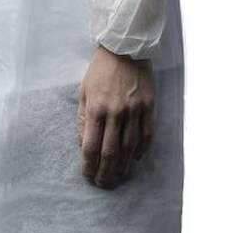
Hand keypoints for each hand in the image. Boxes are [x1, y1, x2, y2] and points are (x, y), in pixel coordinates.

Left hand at [77, 45, 156, 187]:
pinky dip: (141, 150)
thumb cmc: (100, 69)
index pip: (90, 146)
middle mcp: (115, 113)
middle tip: (103, 184)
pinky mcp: (149, 107)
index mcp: (96, 108)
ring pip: (129, 147)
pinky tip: (135, 158)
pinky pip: (147, 135)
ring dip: (123, 166)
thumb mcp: (84, 91)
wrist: (124, 48)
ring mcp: (134, 111)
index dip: (88, 165)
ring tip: (118, 177)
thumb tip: (84, 144)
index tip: (87, 176)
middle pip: (110, 152)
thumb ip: (83, 119)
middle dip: (105, 172)